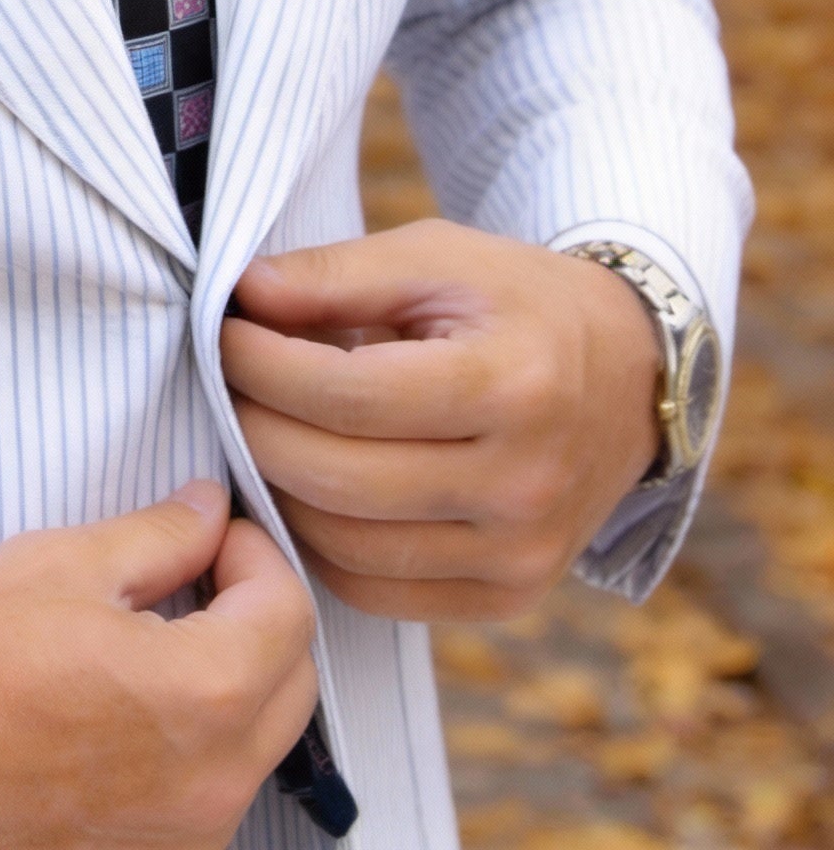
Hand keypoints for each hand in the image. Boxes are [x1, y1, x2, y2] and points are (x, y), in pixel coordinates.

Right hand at [0, 480, 314, 849]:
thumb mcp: (61, 564)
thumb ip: (160, 536)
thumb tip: (210, 511)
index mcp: (200, 697)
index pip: (288, 612)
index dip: (255, 554)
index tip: (214, 534)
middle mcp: (213, 784)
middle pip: (292, 683)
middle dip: (259, 615)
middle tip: (196, 573)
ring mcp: (185, 837)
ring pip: (257, 741)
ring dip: (234, 677)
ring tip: (156, 634)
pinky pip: (212, 787)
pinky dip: (199, 736)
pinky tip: (130, 699)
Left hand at [221, 218, 663, 623]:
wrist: (629, 376)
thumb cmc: (517, 302)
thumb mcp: (437, 257)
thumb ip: (336, 274)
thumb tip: (243, 295)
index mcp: (514, 386)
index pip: (347, 395)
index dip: (261, 364)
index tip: (224, 332)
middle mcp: (524, 485)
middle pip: (335, 477)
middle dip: (253, 424)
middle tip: (224, 381)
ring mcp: (521, 555)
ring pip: (342, 543)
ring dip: (274, 485)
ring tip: (257, 426)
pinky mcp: (506, 596)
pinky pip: (372, 589)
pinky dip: (315, 540)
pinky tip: (300, 483)